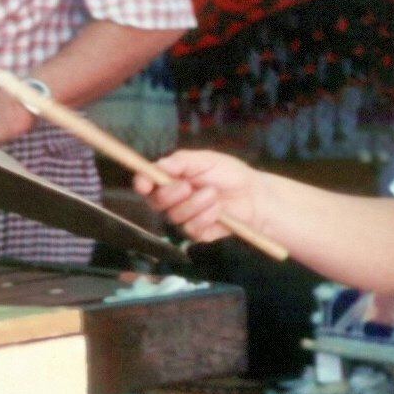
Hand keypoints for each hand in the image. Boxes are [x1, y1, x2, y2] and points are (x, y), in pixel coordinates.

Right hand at [136, 150, 259, 243]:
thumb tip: (157, 165)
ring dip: (196, 204)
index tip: (144, 184)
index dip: (141, 183)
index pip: (146, 182)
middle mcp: (172, 200)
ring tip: (214, 195)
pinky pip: (191, 229)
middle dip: (173, 193)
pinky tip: (218, 211)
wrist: (253, 194)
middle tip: (190, 186)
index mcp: (170, 179)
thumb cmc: (228, 173)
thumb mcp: (205, 160)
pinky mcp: (197, 233)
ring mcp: (184, 218)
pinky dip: (206, 217)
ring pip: (175, 216)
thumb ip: (180, 162)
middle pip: (156, 202)